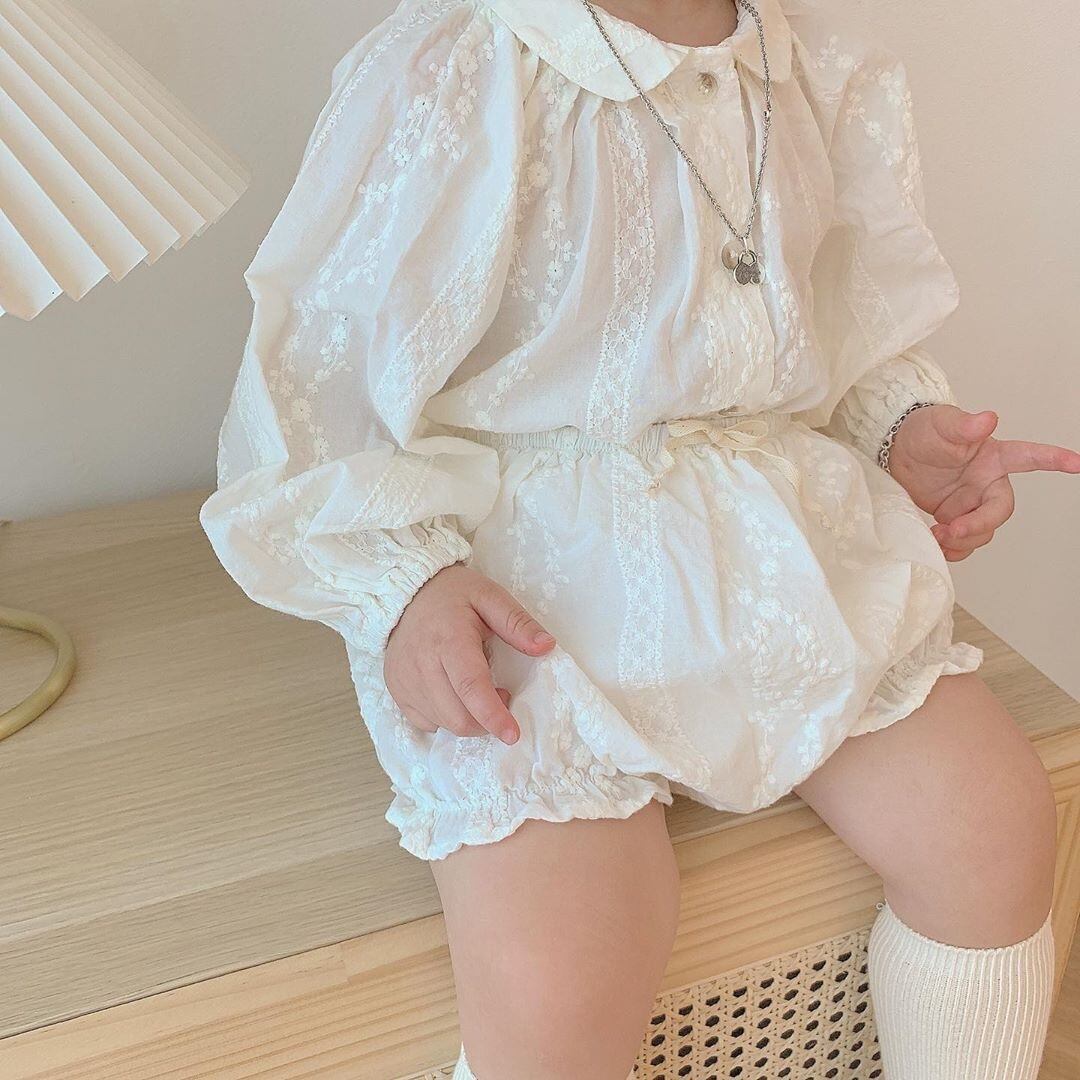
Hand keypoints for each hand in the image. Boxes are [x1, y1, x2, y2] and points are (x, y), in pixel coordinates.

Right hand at [383, 563, 555, 743]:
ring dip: (468, 719)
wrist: (407, 593)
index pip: (471, 687)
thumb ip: (518, 623)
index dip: (493, 715)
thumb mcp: (490, 597)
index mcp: (449, 640)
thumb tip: (547, 646)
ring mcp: (405, 681)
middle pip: (457, 716)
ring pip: (443, 723)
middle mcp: (422, 665)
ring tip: (476, 690)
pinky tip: (453, 695)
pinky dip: (446, 718)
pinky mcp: (396, 690)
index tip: (513, 734)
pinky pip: (425, 723)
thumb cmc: (453, 595)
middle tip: (501, 693)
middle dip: (487, 721)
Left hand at [886, 405, 1079, 560]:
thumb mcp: (942, 424)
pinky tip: (939, 544)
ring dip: (963, 539)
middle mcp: (987, 482)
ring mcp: (971, 502)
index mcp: (993, 457)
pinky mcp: (954, 517)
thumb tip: (987, 418)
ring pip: (983, 530)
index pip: (1029, 457)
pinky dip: (954, 548)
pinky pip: (964, 541)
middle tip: (953, 529)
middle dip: (980, 524)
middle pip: (1000, 510)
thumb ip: (965, 425)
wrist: (895, 449)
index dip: (1054, 460)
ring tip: (938, 534)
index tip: (1078, 464)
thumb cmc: (925, 431)